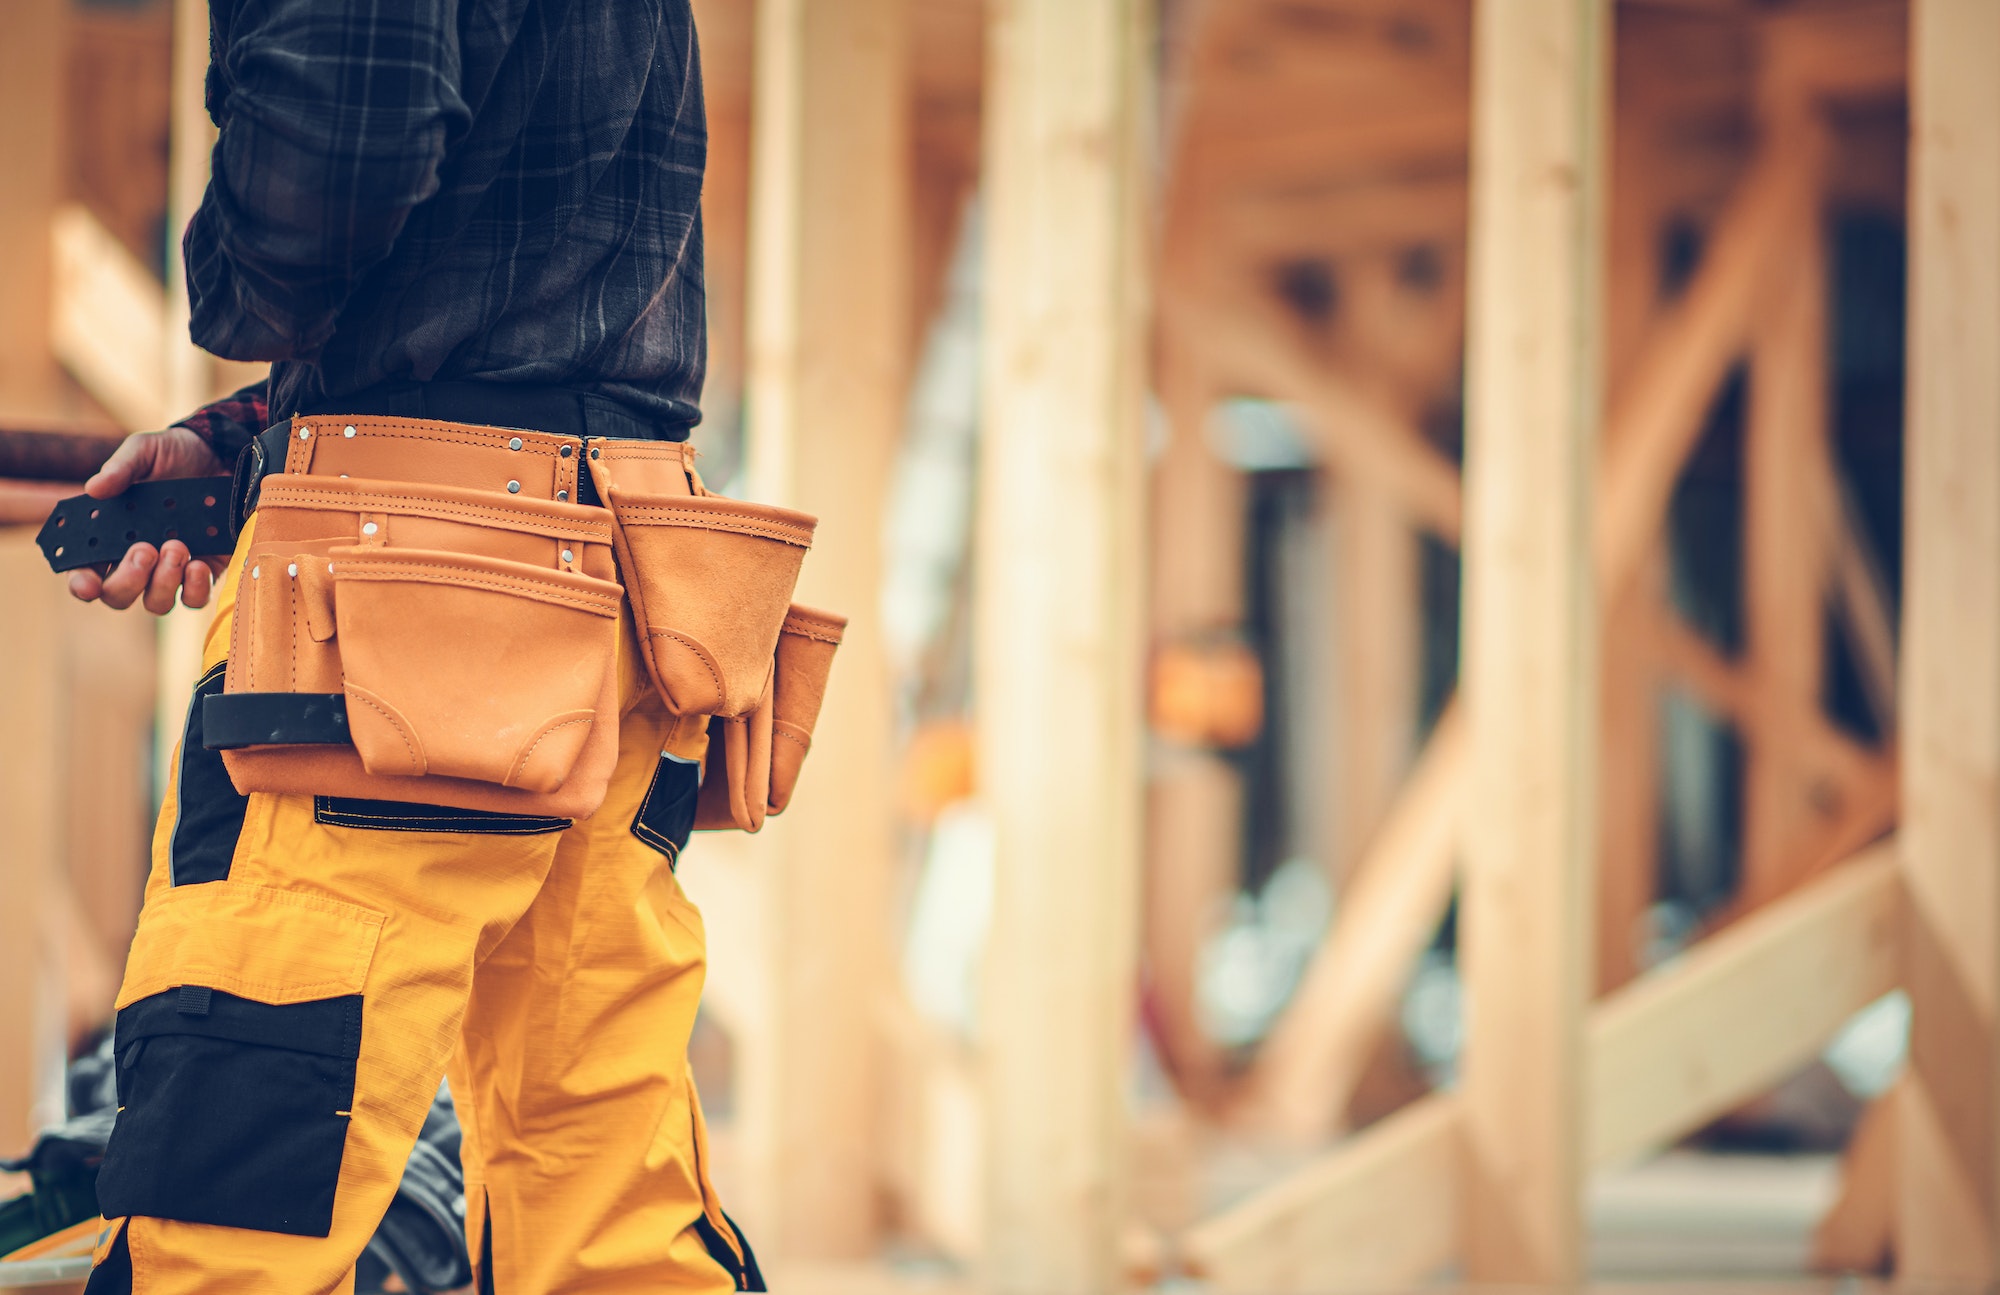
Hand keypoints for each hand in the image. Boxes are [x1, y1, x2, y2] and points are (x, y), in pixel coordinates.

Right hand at [68, 427, 230, 613]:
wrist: (222, 454)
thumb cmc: (174, 455)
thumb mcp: (145, 451)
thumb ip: (120, 468)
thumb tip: (94, 488)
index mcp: (110, 536)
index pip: (85, 571)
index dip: (82, 584)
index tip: (88, 584)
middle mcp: (138, 560)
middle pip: (118, 595)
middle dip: (127, 580)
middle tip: (144, 550)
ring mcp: (171, 569)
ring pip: (156, 602)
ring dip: (163, 582)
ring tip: (176, 546)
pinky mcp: (205, 571)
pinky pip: (195, 598)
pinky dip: (194, 588)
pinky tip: (198, 565)